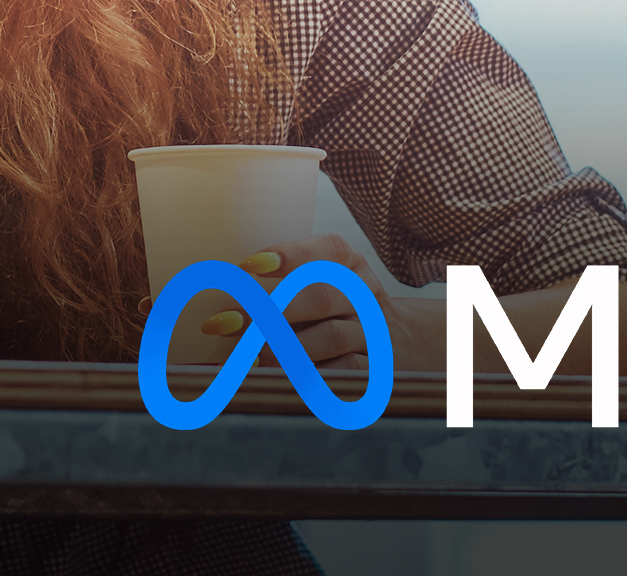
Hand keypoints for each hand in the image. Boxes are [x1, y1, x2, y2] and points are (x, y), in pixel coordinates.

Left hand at [202, 234, 417, 371]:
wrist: (402, 339)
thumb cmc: (341, 304)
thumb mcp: (323, 278)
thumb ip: (284, 277)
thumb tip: (225, 286)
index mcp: (349, 263)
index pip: (328, 250)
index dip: (289, 256)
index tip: (248, 266)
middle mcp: (364, 294)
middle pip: (321, 297)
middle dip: (270, 309)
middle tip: (225, 321)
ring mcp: (372, 333)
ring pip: (331, 337)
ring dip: (285, 346)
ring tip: (247, 354)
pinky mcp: (376, 369)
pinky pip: (343, 373)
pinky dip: (309, 375)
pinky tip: (278, 377)